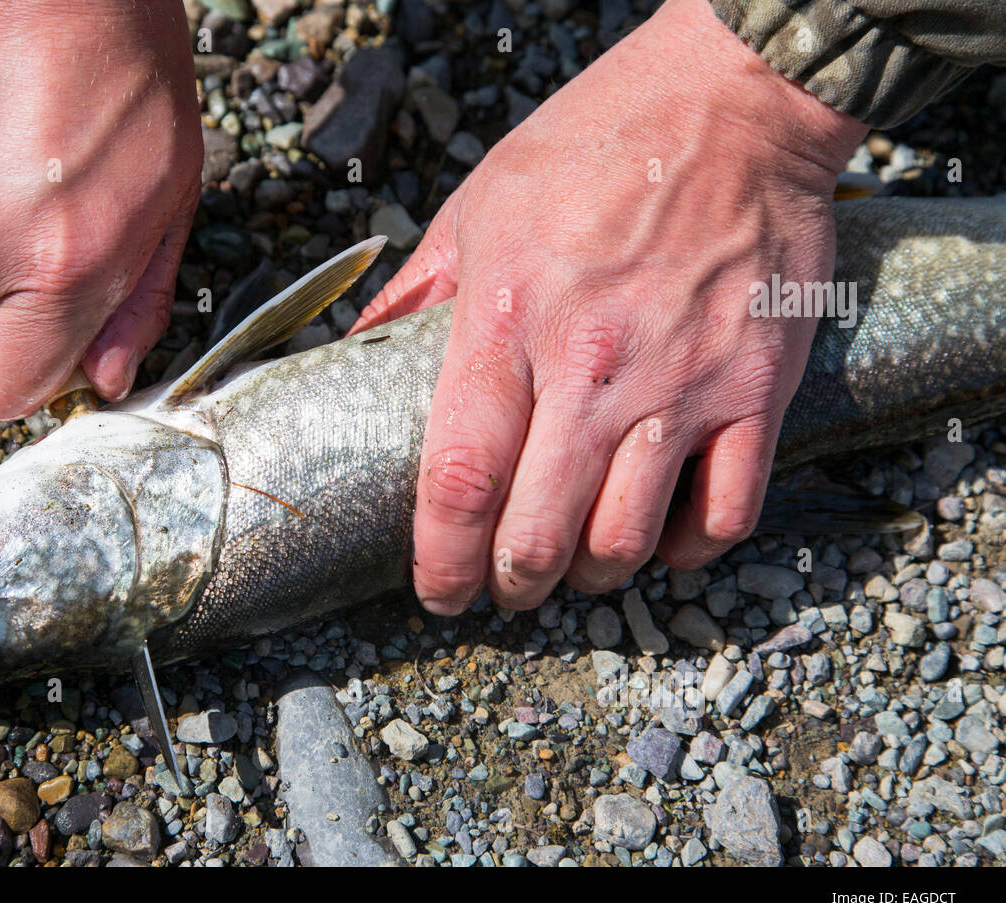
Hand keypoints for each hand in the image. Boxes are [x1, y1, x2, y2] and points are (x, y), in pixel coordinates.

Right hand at [0, 0, 200, 419]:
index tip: (66, 344)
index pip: (7, 393)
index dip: (38, 378)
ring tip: (25, 173)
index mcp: (61, 266)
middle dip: (15, 320)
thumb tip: (108, 378)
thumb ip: (140, 297)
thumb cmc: (127, 57)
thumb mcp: (175, 186)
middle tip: (57, 245)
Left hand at [351, 0, 865, 612]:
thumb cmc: (596, 145)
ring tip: (580, 560)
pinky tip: (664, 537)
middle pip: (538, 534)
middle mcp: (591, 367)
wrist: (734, 102)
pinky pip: (725, 514)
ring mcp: (680, 384)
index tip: (438, 590)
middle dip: (513, 584)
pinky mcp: (755, 389)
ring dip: (594, 573)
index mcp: (508, 321)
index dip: (442, 559)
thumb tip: (357, 356)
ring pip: (626, 541)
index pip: (460, 480)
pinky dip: (688, 550)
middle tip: (507, 585)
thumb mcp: (478, 205)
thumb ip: (417, 293)